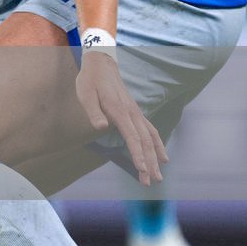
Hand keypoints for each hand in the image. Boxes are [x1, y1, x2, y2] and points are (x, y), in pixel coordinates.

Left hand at [75, 51, 166, 184]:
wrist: (101, 64)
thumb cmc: (90, 81)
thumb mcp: (85, 94)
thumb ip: (93, 112)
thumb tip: (101, 127)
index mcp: (120, 112)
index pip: (132, 138)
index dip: (138, 155)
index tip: (143, 170)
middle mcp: (132, 114)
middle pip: (145, 142)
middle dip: (149, 163)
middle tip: (152, 181)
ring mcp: (136, 113)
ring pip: (150, 138)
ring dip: (156, 156)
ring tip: (159, 174)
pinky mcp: (135, 112)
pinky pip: (150, 130)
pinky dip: (158, 144)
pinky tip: (161, 155)